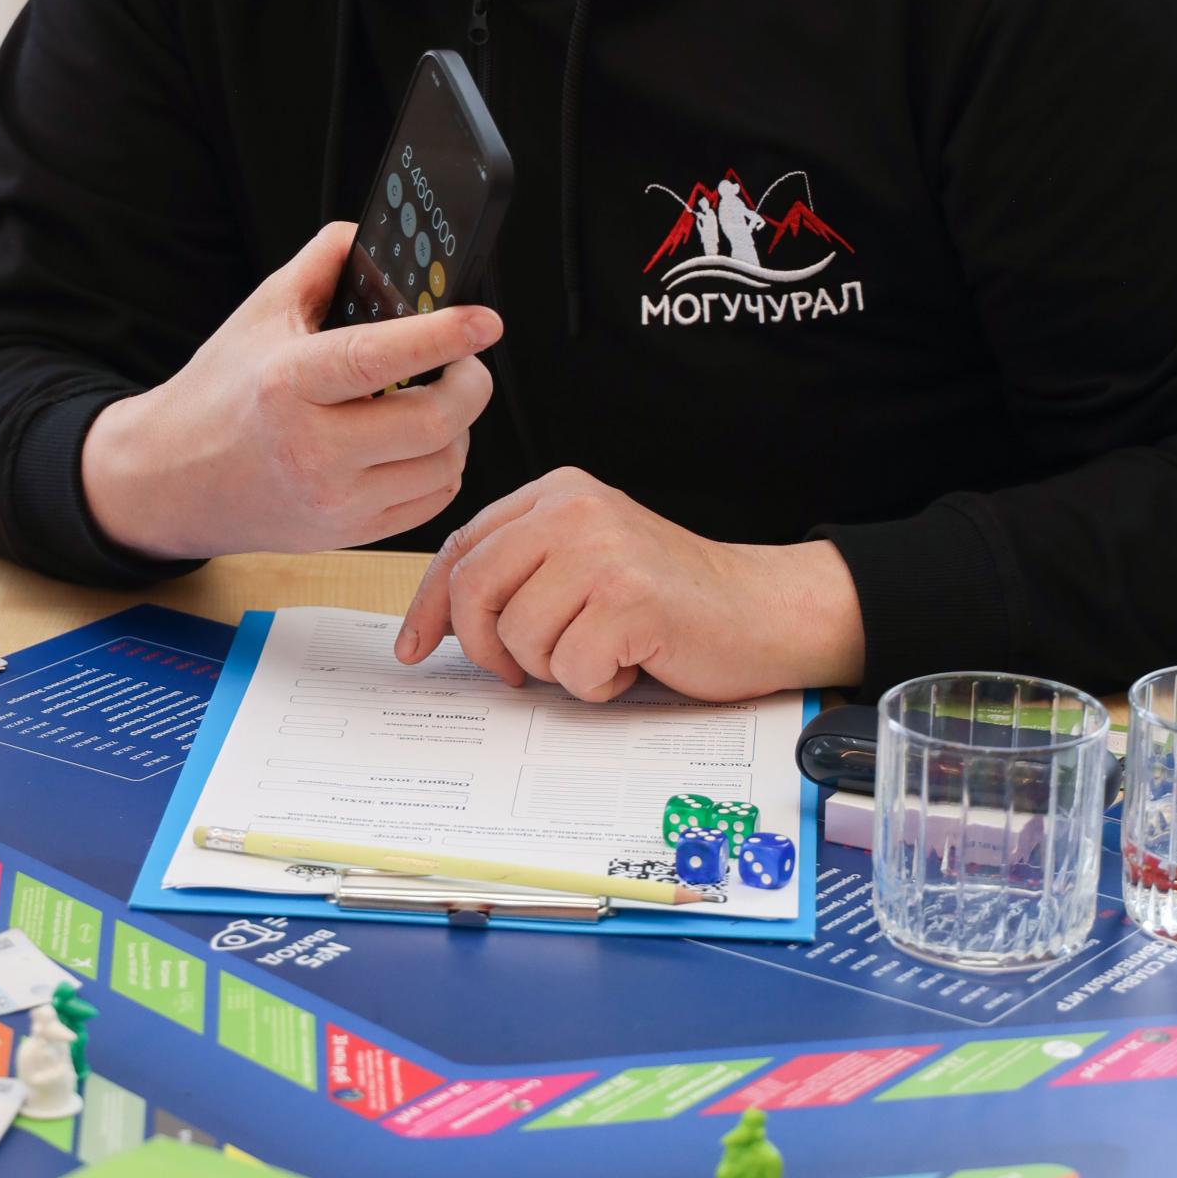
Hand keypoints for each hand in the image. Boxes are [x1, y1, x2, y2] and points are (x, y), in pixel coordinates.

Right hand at [81, 221, 499, 557]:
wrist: (171, 480)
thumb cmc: (221, 390)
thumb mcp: (260, 313)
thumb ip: (322, 264)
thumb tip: (375, 235)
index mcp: (286, 383)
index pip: (378, 358)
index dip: (442, 335)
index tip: (484, 320)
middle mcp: (311, 449)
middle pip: (433, 421)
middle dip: (470, 383)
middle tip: (466, 361)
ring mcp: (334, 501)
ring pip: (444, 464)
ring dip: (458, 427)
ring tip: (433, 400)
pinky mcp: (349, 534)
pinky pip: (433, 500)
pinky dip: (442, 465)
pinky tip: (416, 442)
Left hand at [395, 467, 865, 701]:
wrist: (761, 609)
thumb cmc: (667, 599)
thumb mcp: (582, 561)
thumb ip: (520, 573)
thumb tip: (437, 624)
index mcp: (556, 493)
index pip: (463, 546)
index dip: (431, 604)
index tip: (414, 647)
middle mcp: (575, 508)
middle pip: (475, 588)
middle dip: (486, 646)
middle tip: (521, 671)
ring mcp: (604, 550)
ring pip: (519, 636)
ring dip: (555, 667)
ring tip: (604, 649)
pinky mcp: (631, 598)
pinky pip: (570, 669)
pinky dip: (597, 684)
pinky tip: (631, 661)